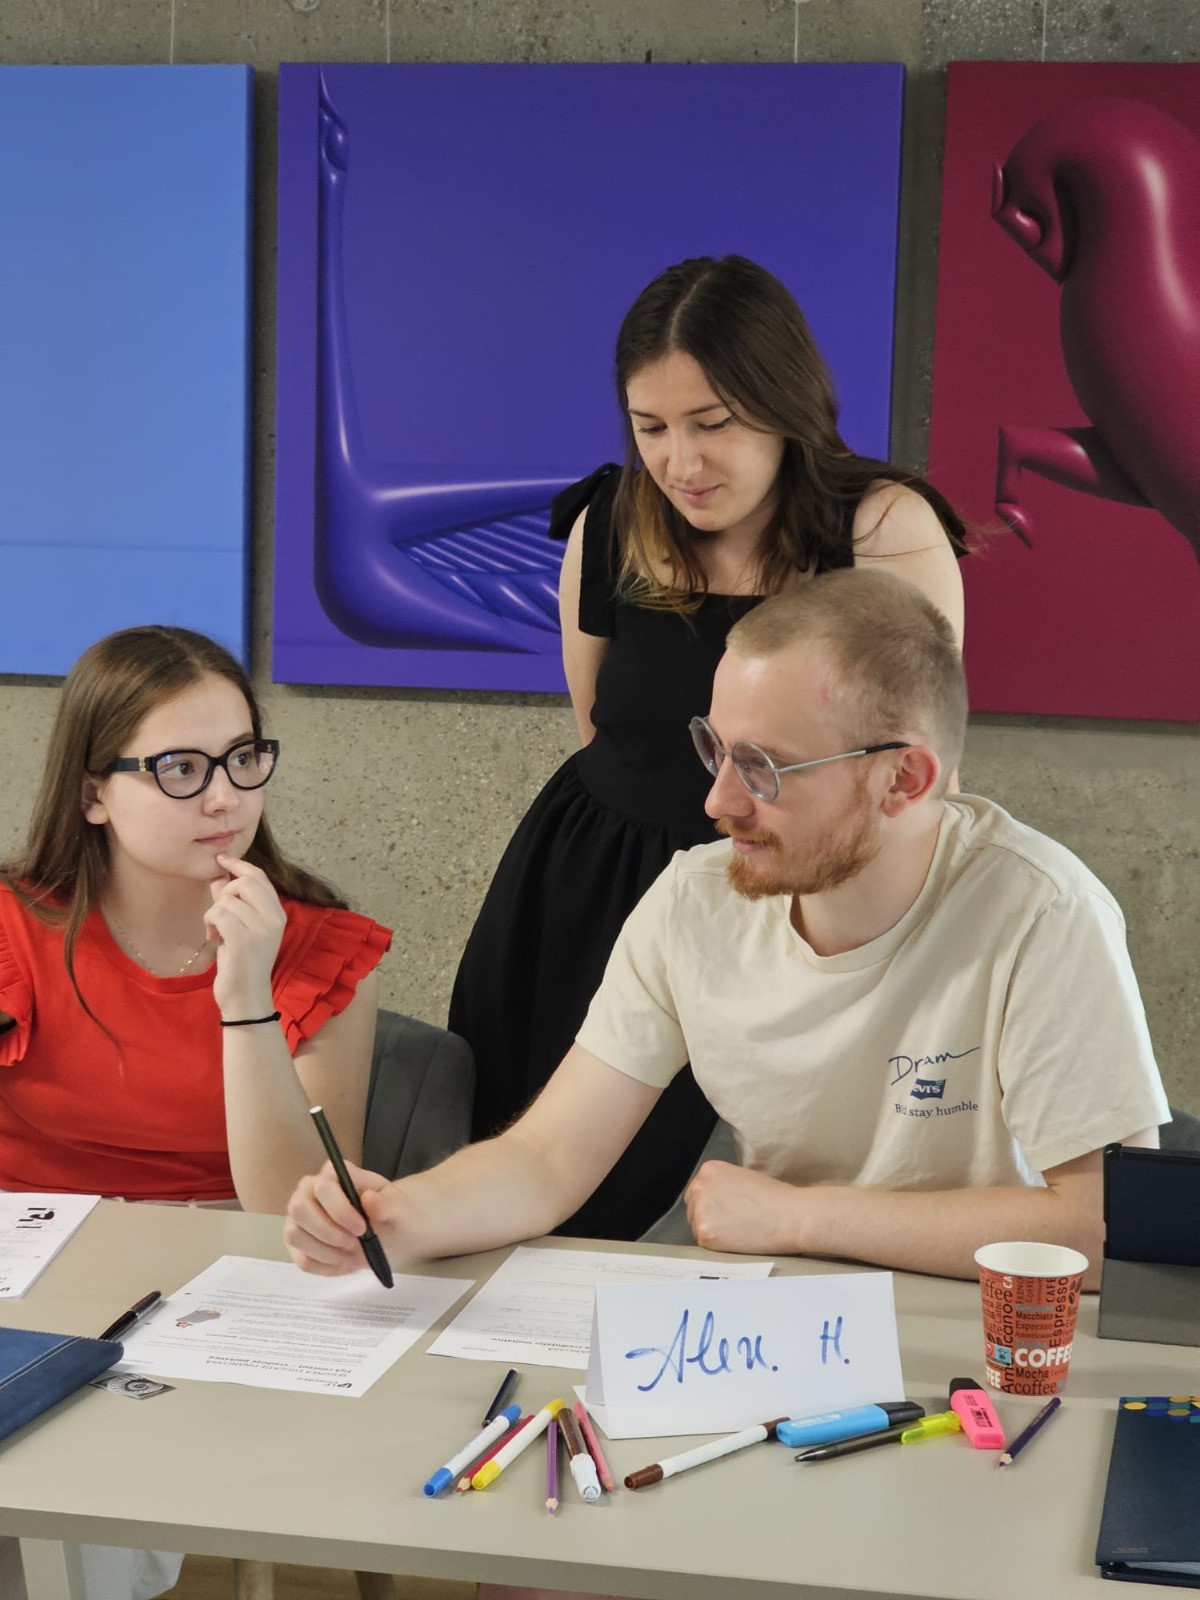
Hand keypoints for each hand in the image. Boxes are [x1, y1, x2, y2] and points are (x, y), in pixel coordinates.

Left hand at [205, 855, 286, 1019]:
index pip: (260, 877)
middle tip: (220, 912)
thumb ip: (232, 901)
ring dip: (213, 914)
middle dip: (225, 892)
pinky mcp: (243, 941)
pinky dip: (210, 923)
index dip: (239, 865)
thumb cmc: (242, 963)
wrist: (246, 998)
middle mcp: (274, 919)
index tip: (221, 860)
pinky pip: (218, 914)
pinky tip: (213, 938)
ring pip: (226, 900)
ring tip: (217, 933)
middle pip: (244, 882)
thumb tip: (220, 875)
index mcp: (277, 914)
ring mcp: (260, 930)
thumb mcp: (240, 928)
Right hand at [284, 1160, 401, 1276]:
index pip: (323, 1186)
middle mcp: (309, 1190)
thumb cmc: (391, 1213)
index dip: (340, 1211)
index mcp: (334, 1174)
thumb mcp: (399, 1207)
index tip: (361, 1228)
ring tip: (351, 1255)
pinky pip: (301, 1260)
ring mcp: (299, 1218)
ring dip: (326, 1252)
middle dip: (328, 1233)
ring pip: (295, 1235)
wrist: (391, 1233)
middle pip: (299, 1209)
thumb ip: (387, 1204)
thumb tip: (369, 1199)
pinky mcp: (297, 1244)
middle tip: (354, 1244)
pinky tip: (344, 1262)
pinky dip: (325, 1266)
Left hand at [684, 1160, 803, 1255]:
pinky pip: (704, 1243)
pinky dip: (718, 1246)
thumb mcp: (744, 1178)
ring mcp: (701, 1210)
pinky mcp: (705, 1233)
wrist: (791, 1216)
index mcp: (710, 1170)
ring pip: (696, 1227)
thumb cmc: (777, 1198)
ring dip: (712, 1232)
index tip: (723, 1213)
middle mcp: (700, 1186)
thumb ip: (724, 1186)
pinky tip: (737, 1241)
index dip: (711, 1204)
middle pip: (692, 1208)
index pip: (698, 1191)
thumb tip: (717, 1201)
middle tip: (730, 1226)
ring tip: (738, 1233)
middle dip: (708, 1218)